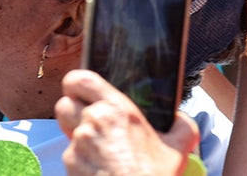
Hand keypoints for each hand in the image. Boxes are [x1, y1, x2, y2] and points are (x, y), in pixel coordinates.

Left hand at [55, 70, 199, 175]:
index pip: (80, 79)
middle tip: (88, 123)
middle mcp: (93, 121)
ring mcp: (79, 143)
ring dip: (79, 139)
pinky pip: (70, 156)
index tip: (82, 92)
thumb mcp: (177, 149)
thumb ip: (181, 126)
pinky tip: (99, 169)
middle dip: (72, 113)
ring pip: (67, 132)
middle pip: (64, 105)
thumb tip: (180, 119)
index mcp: (117, 109)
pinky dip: (81, 162)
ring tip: (100, 151)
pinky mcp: (70, 163)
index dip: (76, 84)